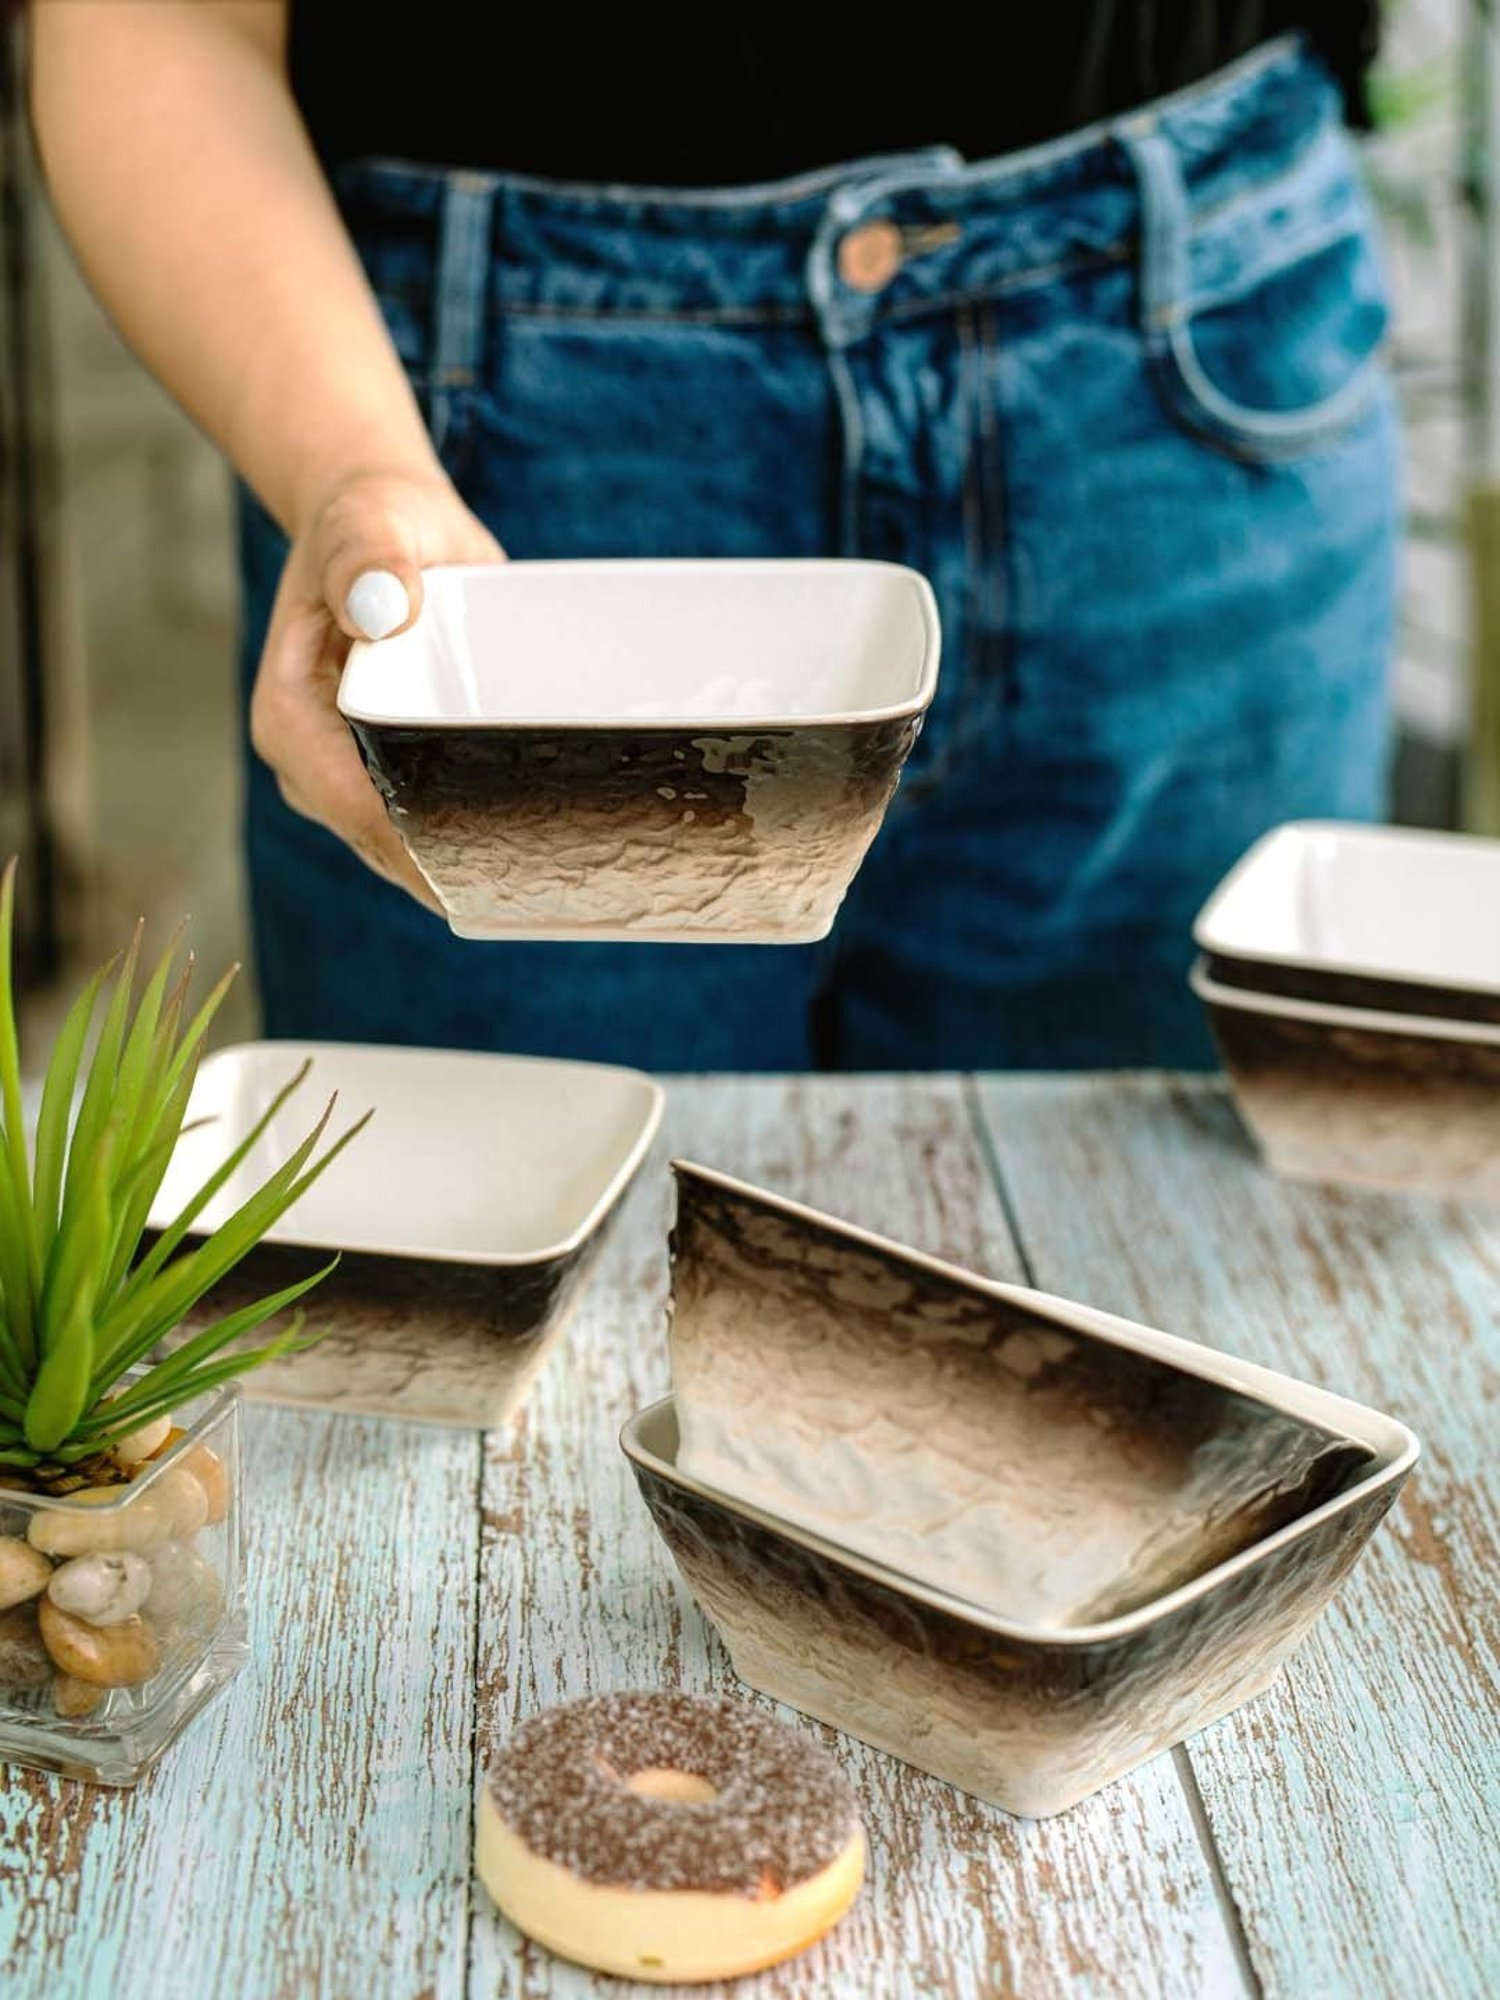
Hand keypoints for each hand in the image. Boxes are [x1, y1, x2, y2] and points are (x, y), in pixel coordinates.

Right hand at [249, 467, 504, 908]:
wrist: (382, 524)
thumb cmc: (371, 521)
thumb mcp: (369, 523)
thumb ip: (368, 559)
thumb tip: (380, 604)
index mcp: (291, 717)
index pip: (355, 804)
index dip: (418, 844)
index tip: (489, 872)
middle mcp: (313, 762)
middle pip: (384, 843)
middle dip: (450, 872)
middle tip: (537, 897)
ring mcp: (350, 775)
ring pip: (408, 846)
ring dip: (467, 866)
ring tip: (548, 890)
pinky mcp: (391, 772)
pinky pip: (428, 823)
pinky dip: (474, 838)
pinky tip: (537, 858)